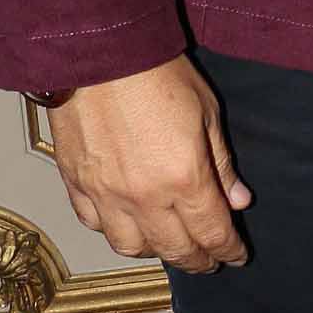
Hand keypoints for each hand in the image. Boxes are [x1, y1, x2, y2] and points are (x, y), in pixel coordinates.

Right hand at [48, 55, 251, 275]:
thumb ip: (221, 164)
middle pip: (175, 249)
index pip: (212, 233)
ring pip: (130, 246)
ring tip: (167, 242)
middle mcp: (144, 197)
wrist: (99, 52)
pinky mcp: (76, 183)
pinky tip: (126, 222)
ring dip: (154, 250)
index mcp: (184, 179)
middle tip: (208, 260)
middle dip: (197, 260)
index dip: (229, 250)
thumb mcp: (207, 113)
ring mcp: (105, 194)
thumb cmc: (156, 73)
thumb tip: (237, 200)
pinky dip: (112, 230)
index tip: (236, 255)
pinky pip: (94, 223)